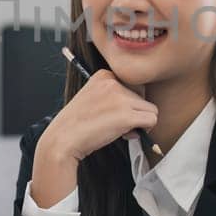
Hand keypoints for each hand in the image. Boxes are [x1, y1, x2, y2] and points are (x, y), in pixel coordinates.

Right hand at [29, 70, 156, 209]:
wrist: (63, 139)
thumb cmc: (76, 124)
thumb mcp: (93, 98)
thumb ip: (113, 95)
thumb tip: (139, 104)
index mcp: (104, 75)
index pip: (133, 85)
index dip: (127, 102)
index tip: (112, 113)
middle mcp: (114, 82)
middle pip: (143, 97)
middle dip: (134, 112)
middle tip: (116, 124)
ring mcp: (121, 98)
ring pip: (150, 110)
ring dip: (139, 123)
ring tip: (118, 130)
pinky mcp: (127, 115)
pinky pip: (152, 121)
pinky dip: (144, 131)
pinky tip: (125, 135)